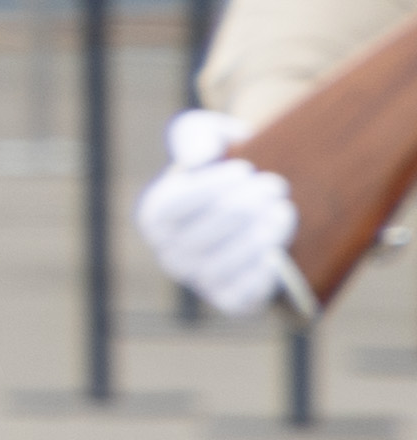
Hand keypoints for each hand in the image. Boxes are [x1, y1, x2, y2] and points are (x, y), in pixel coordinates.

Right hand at [144, 110, 306, 319]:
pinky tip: (278, 255)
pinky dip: (259, 278)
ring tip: (284, 211)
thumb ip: (196, 136)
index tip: (246, 169)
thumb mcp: (207, 141)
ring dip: (259, 236)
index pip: (178, 202)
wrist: (255, 215)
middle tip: (276, 186)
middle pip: (206, 230)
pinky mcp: (231, 302)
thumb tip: (198, 160)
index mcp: (154, 216)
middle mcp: (168, 253)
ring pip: (225, 262)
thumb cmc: (226, 170)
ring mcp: (199, 281)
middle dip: (245, 205)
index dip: (212, 186)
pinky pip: (242, 295)